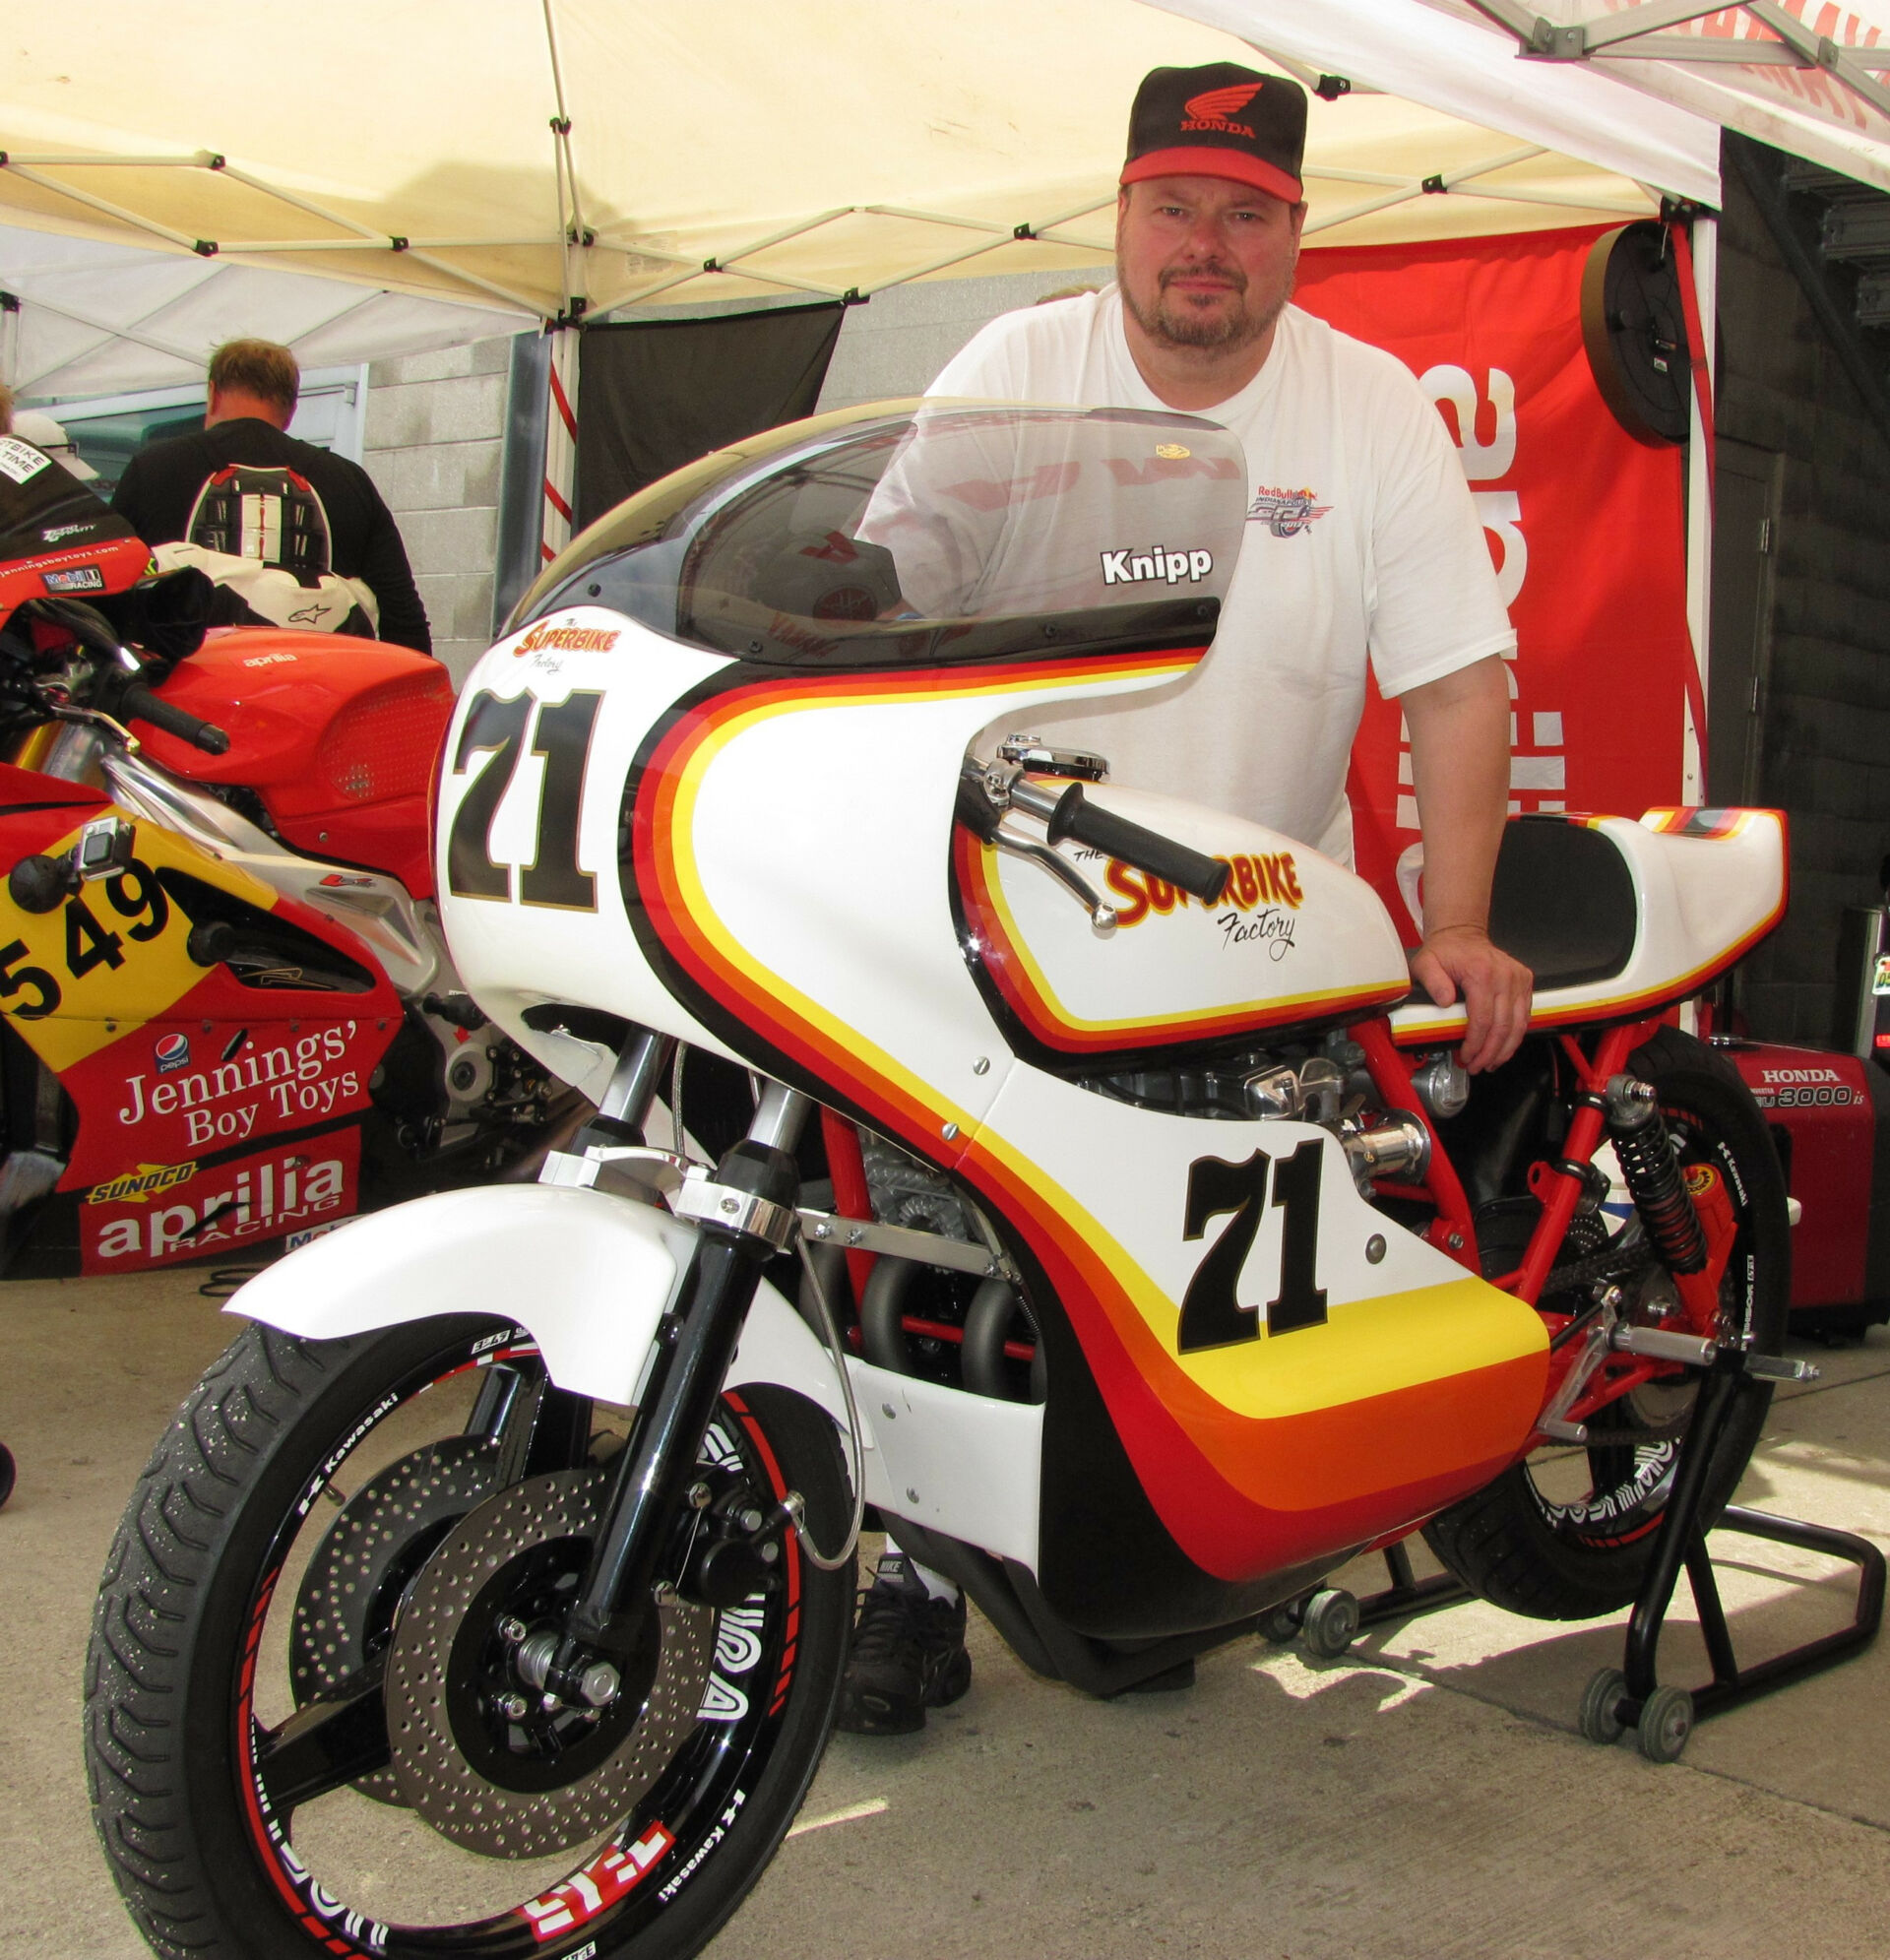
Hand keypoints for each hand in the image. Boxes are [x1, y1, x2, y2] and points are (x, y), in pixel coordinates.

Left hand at [1408, 924, 1531, 1072]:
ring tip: (1491, 1063)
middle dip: (1489, 1052)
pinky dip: (1516, 1035)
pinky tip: (1504, 1048)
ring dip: (1505, 1049)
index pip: (1483, 1019)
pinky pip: (1525, 1015)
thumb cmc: (1445, 951)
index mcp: (1482, 973)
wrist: (1462, 934)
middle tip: (1477, 1066)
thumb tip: (1445, 1002)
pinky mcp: (1525, 981)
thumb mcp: (1426, 963)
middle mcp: (1505, 976)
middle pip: (1502, 1026)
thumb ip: (1432, 982)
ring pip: (1518, 1024)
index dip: (1475, 1043)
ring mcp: (1518, 978)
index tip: (1466, 1057)